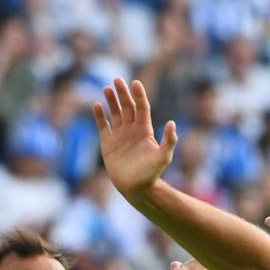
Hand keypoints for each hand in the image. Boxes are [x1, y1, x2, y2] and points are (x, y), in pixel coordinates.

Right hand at [93, 78, 176, 199]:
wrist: (137, 189)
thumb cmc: (151, 174)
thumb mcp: (163, 158)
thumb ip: (169, 141)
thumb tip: (173, 123)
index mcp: (145, 130)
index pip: (142, 108)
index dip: (139, 95)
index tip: (135, 83)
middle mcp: (132, 130)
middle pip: (128, 107)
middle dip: (123, 93)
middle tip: (118, 80)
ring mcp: (120, 136)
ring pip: (115, 113)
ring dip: (112, 101)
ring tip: (107, 88)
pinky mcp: (108, 144)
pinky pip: (103, 126)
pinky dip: (99, 116)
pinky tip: (96, 105)